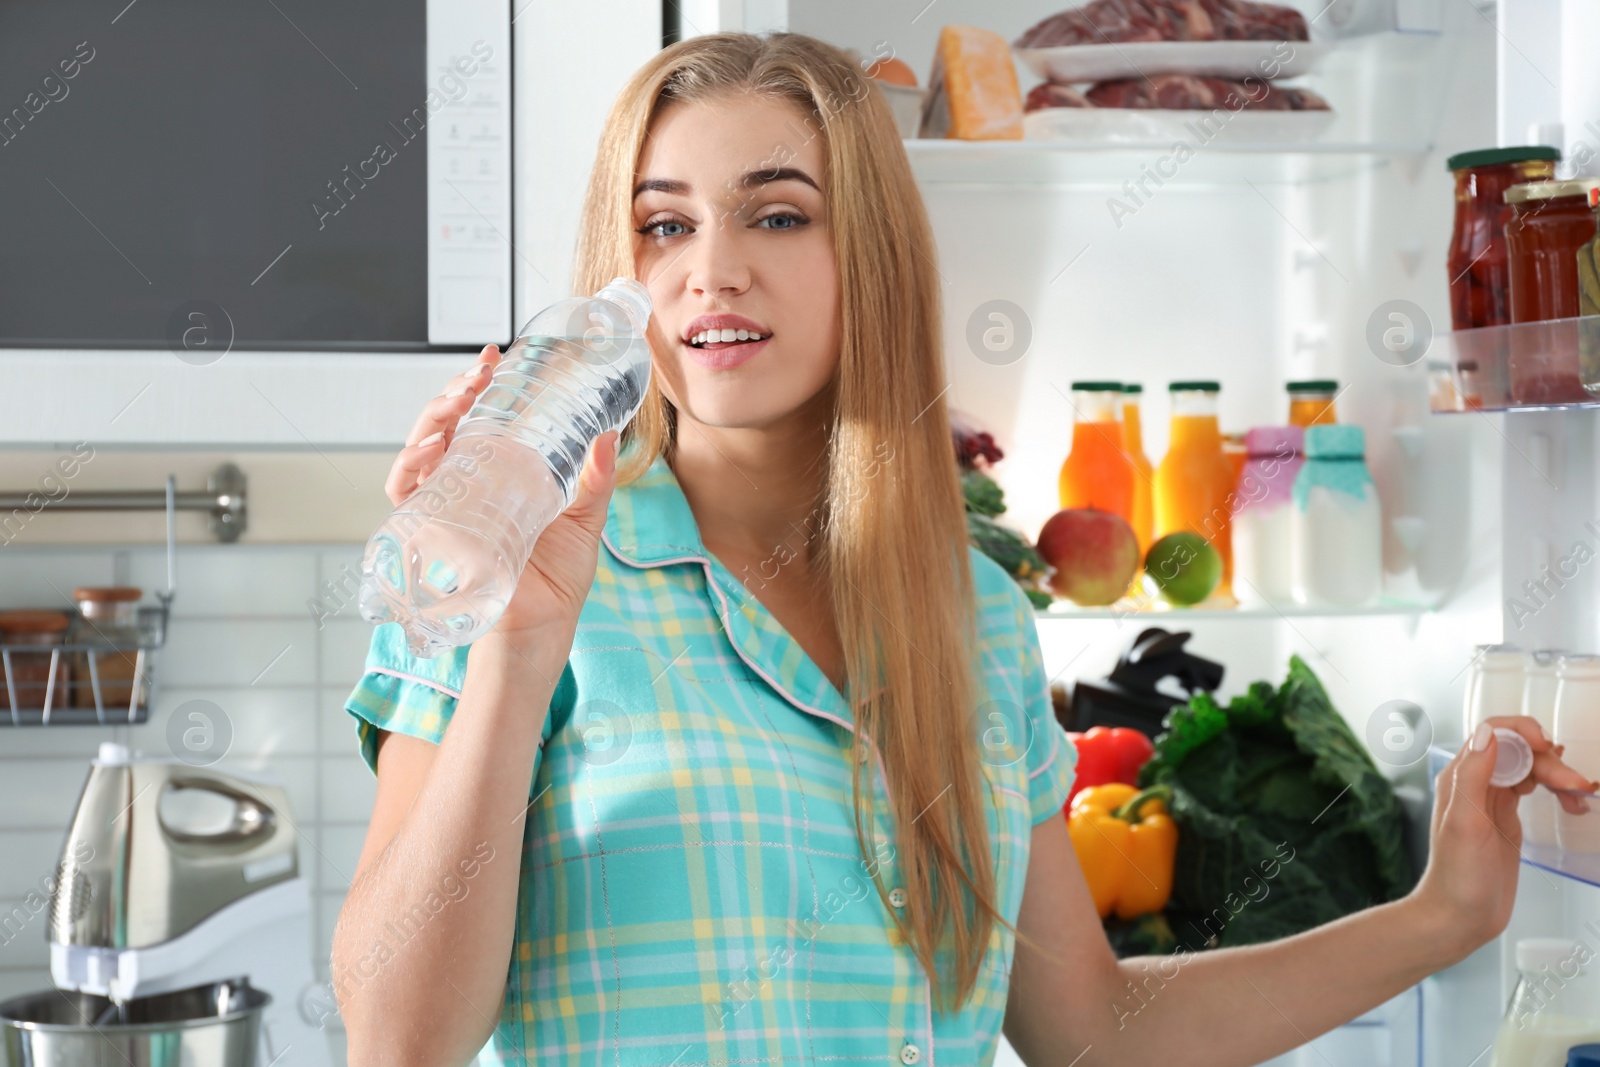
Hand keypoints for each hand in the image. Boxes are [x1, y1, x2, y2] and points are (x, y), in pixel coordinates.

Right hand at [383, 344, 623, 640]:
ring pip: (419, 451)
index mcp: (499, 474)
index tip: (492, 359)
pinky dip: (409, 468)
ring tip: (456, 400)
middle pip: (444, 427)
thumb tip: (610, 435)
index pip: (477, 419)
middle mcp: (467, 486)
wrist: (544, 627)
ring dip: (430, 419)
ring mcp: (447, 508)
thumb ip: (597, 478)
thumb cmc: (560, 578)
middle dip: (453, 392)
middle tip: (477, 375)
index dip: (476, 386)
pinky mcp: (432, 534)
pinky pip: (405, 494)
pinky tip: (431, 449)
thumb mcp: (585, 517)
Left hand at [1411, 715, 1598, 957]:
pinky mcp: (1507, 819)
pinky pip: (1534, 790)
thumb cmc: (1457, 877)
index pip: (1493, 734)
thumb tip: (1489, 733)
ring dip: (1557, 777)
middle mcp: (1475, 784)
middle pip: (1519, 753)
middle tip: (1577, 786)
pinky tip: (1572, 803)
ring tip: (1579, 796)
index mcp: (1461, 777)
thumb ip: (1473, 776)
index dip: (1523, 732)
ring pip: (1530, 770)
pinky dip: (1555, 791)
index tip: (1548, 745)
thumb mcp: (1465, 823)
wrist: (1459, 916)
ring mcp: (1492, 801)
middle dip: (1550, 763)